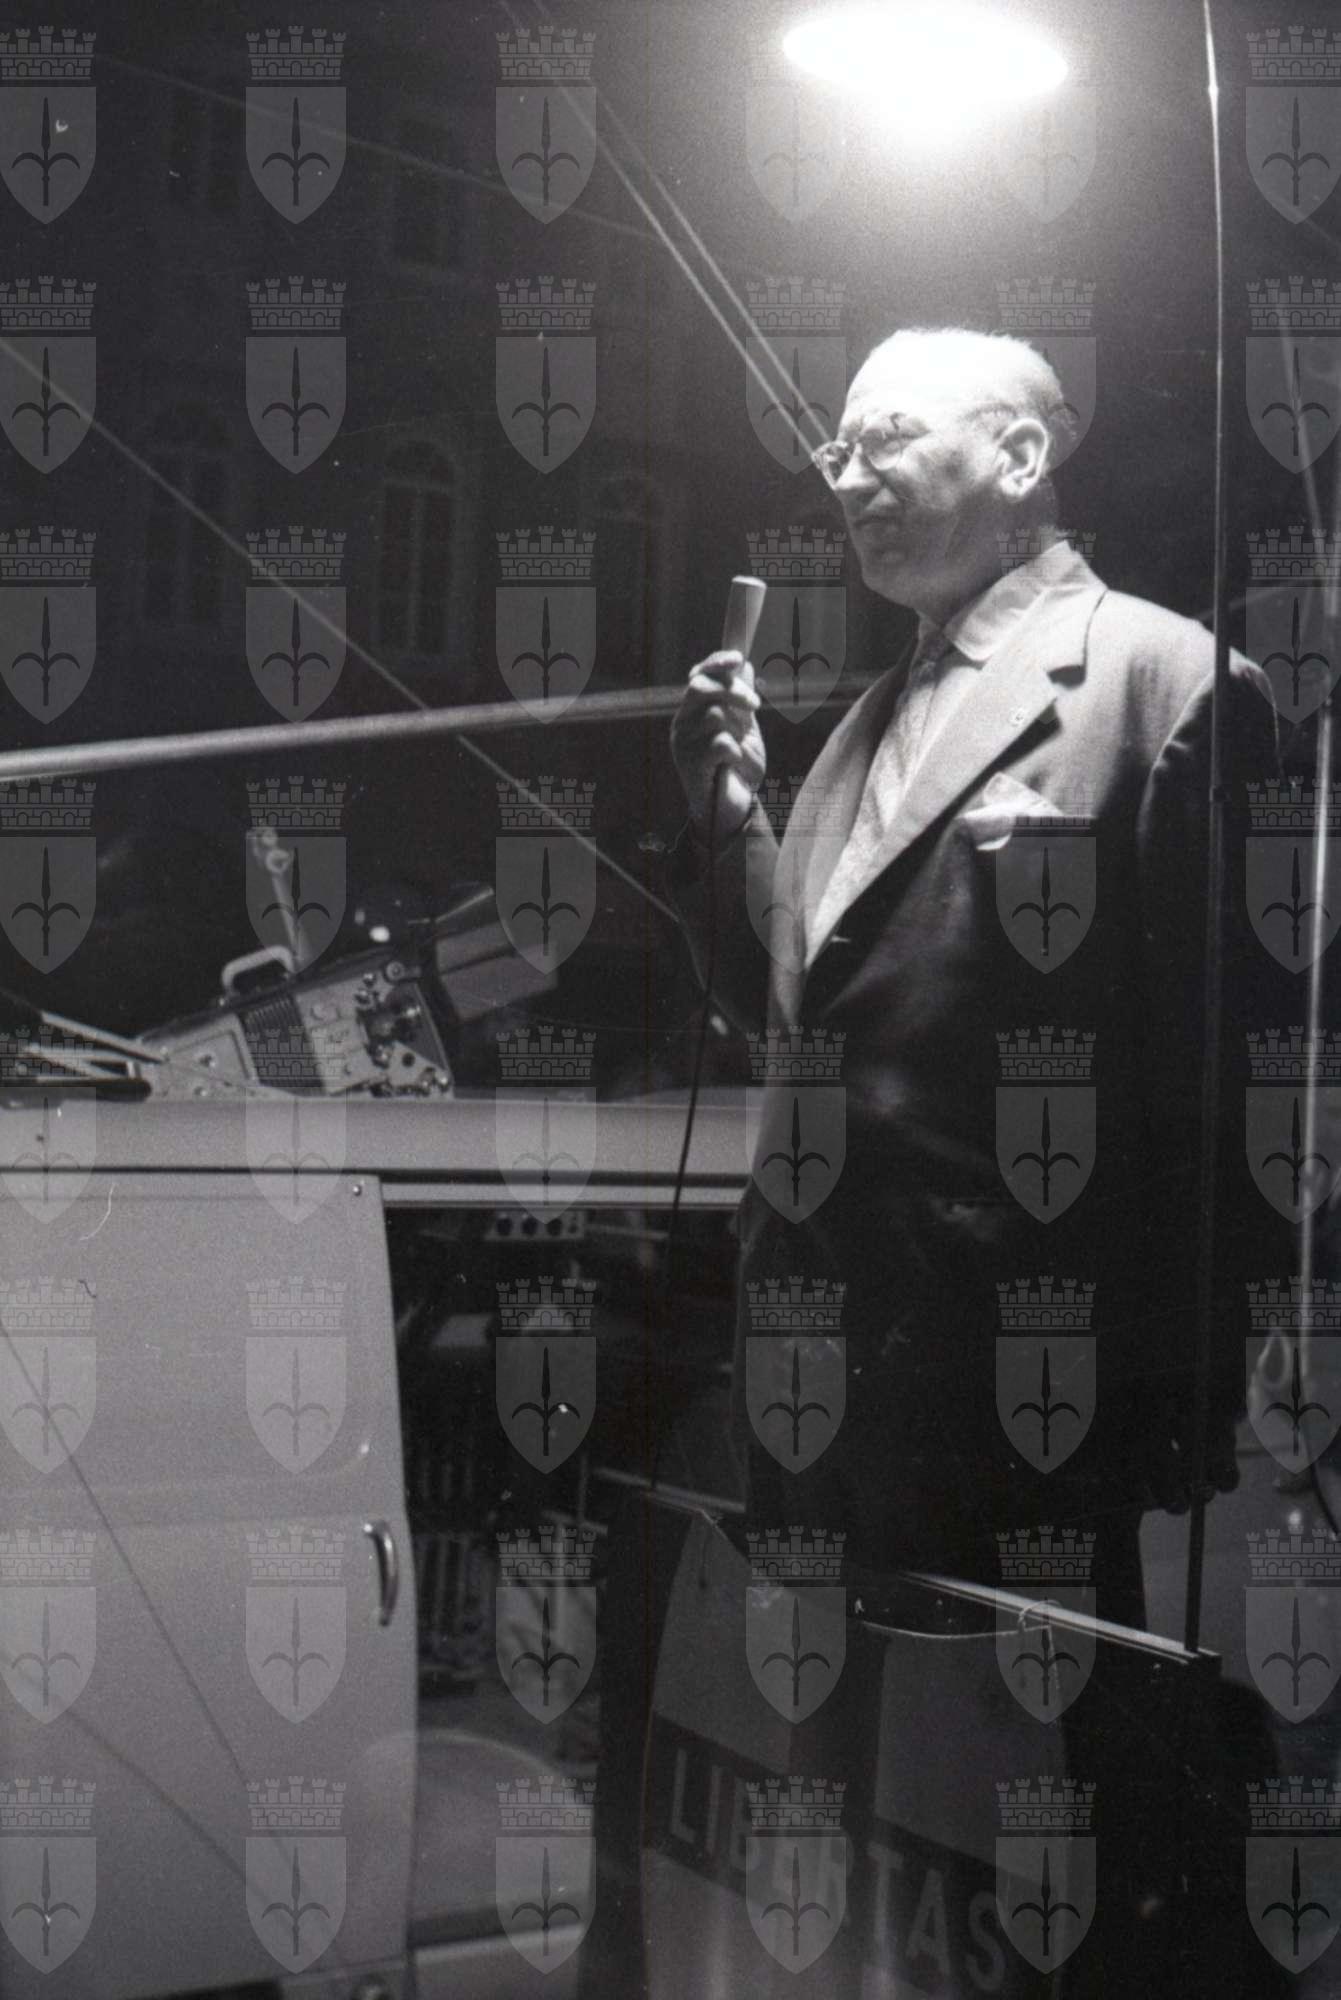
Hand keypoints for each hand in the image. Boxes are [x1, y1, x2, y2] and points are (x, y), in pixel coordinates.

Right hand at [670, 651, 765, 846]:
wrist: (735, 808)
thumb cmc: (739, 768)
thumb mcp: (746, 728)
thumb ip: (743, 700)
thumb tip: (746, 666)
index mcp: (694, 710)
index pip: (699, 675)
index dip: (717, 663)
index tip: (738, 659)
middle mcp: (683, 723)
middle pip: (700, 687)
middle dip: (732, 691)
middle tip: (755, 705)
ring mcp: (683, 743)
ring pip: (713, 714)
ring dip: (737, 728)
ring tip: (739, 748)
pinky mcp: (689, 764)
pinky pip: (719, 742)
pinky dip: (735, 751)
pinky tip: (733, 764)